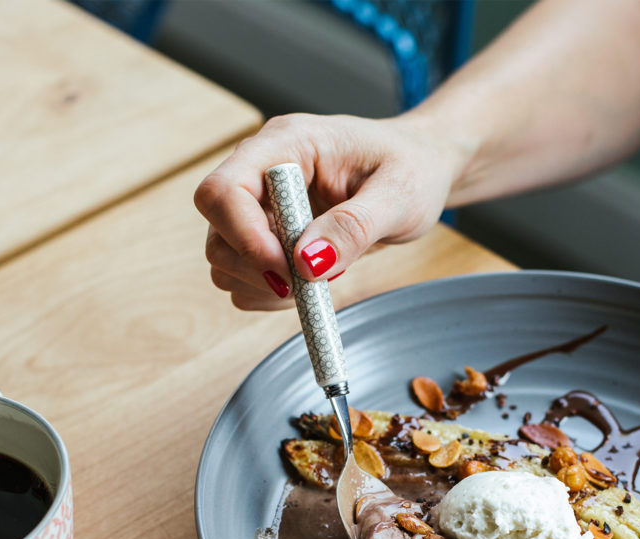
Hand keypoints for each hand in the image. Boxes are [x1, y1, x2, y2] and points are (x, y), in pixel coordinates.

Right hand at [194, 112, 459, 309]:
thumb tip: (307, 262)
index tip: (286, 269)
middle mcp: (262, 171)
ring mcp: (261, 205)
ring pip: (223, 259)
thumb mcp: (399, 196)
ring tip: (321, 278)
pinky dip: (269, 293)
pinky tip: (310, 282)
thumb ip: (353, 227)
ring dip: (263, 284)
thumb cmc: (413, 168)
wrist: (421, 171)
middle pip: (217, 229)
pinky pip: (243, 278)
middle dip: (256, 268)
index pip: (224, 189)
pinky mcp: (267, 235)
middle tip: (309, 283)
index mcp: (287, 144)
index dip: (244, 236)